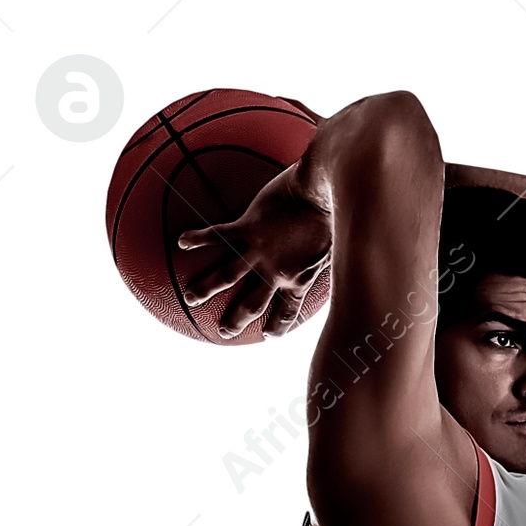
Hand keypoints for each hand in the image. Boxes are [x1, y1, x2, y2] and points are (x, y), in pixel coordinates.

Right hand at [178, 166, 331, 337]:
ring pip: (227, 277)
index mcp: (299, 279)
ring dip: (206, 289)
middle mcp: (276, 272)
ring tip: (189, 298)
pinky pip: (218, 235)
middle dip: (236, 321)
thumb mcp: (340, 248)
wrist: (325, 190)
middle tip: (224, 332)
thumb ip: (330, 260)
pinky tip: (181, 242)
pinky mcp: (248, 226)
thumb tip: (344, 261)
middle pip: (252, 304)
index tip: (270, 335)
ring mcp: (259, 251)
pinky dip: (198, 239)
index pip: (288, 311)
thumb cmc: (338, 214)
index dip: (278, 325)